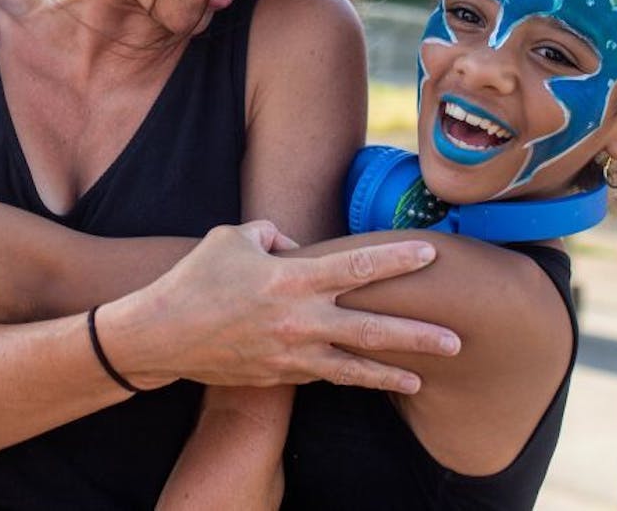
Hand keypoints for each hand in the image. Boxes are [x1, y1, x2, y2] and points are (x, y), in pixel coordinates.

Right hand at [99, 221, 457, 394]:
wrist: (161, 335)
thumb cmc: (195, 278)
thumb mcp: (233, 237)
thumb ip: (274, 235)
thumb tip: (298, 248)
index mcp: (291, 278)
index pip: (356, 266)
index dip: (396, 260)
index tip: (430, 254)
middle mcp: (298, 319)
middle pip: (371, 328)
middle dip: (416, 335)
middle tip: (455, 341)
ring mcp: (290, 353)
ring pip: (353, 367)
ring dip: (390, 372)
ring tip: (421, 377)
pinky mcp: (279, 375)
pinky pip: (322, 375)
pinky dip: (349, 377)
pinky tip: (370, 380)